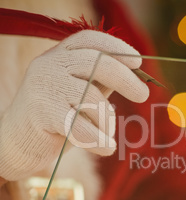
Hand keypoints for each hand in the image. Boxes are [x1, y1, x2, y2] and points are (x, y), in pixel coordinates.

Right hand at [0, 30, 148, 180]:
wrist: (16, 143)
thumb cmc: (57, 117)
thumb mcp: (80, 93)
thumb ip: (101, 83)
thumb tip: (136, 79)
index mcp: (60, 55)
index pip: (90, 40)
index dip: (117, 47)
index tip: (138, 61)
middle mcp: (50, 64)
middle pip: (97, 63)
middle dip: (125, 79)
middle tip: (143, 95)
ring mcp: (44, 86)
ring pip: (93, 98)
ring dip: (107, 122)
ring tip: (106, 136)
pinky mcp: (42, 112)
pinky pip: (82, 126)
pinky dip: (100, 141)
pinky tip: (106, 149)